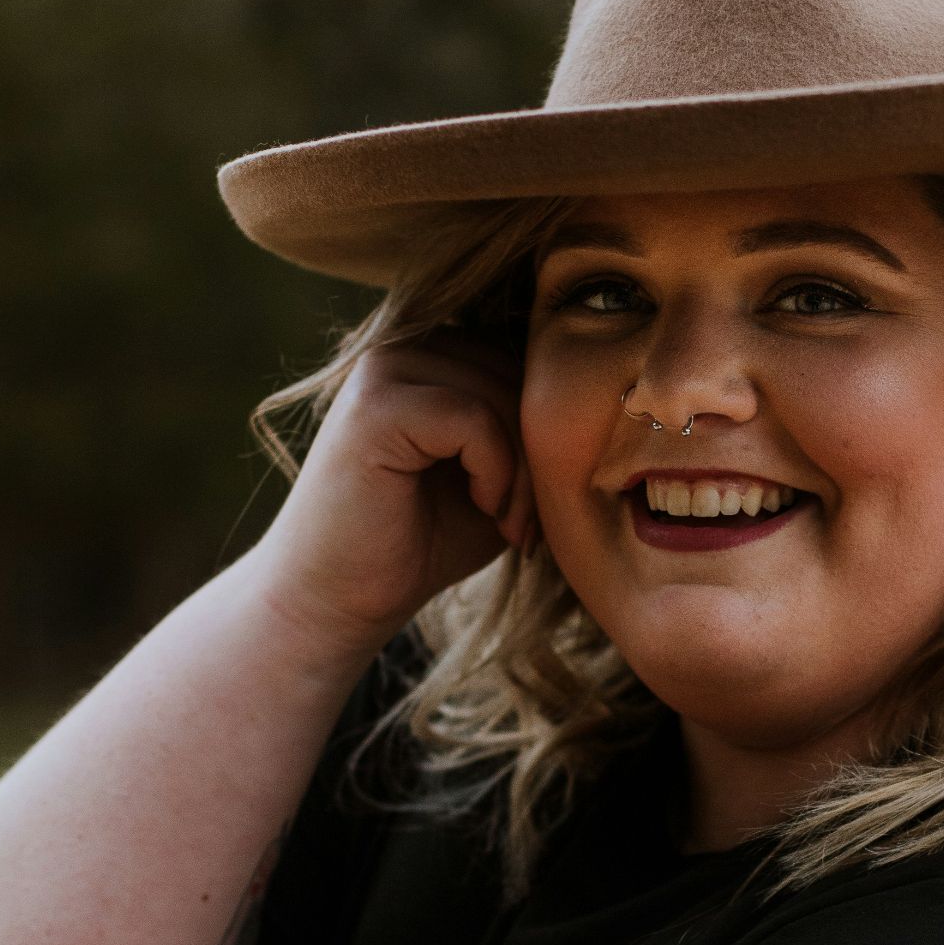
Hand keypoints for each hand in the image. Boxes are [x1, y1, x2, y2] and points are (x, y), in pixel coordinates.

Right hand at [244, 326, 536, 658]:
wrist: (337, 599)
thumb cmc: (422, 541)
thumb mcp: (498, 475)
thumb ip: (532, 428)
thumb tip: (606, 395)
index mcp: (434, 352)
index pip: (528, 354)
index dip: (550, 425)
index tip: (539, 499)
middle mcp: (406, 345)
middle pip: (522, 368)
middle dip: (543, 450)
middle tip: (527, 520)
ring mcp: (384, 369)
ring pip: (504, 392)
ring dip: (525, 469)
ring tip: (508, 521)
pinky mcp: (375, 405)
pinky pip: (474, 416)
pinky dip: (496, 470)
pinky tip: (482, 507)